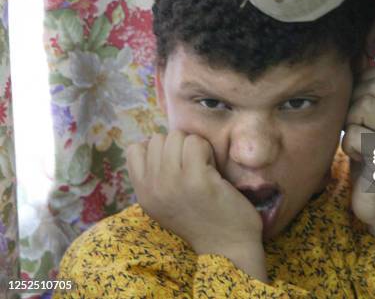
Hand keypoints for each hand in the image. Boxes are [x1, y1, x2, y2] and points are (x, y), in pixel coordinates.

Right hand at [127, 130, 267, 280]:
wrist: (227, 248)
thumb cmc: (202, 221)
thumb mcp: (165, 203)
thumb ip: (155, 178)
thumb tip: (152, 142)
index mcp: (142, 193)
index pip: (135, 149)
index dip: (158, 149)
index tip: (176, 164)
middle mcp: (152, 187)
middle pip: (158, 139)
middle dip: (179, 146)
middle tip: (194, 165)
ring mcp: (173, 182)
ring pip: (176, 136)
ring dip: (194, 146)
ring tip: (204, 167)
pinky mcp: (196, 179)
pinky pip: (196, 143)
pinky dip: (208, 150)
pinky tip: (214, 171)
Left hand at [342, 65, 374, 237]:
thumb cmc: (370, 157)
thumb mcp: (371, 119)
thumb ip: (369, 91)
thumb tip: (361, 56)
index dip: (367, 80)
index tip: (362, 105)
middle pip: (372, 86)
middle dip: (354, 104)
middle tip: (359, 127)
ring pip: (362, 107)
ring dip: (351, 126)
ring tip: (360, 142)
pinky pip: (355, 136)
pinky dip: (350, 147)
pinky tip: (361, 159)